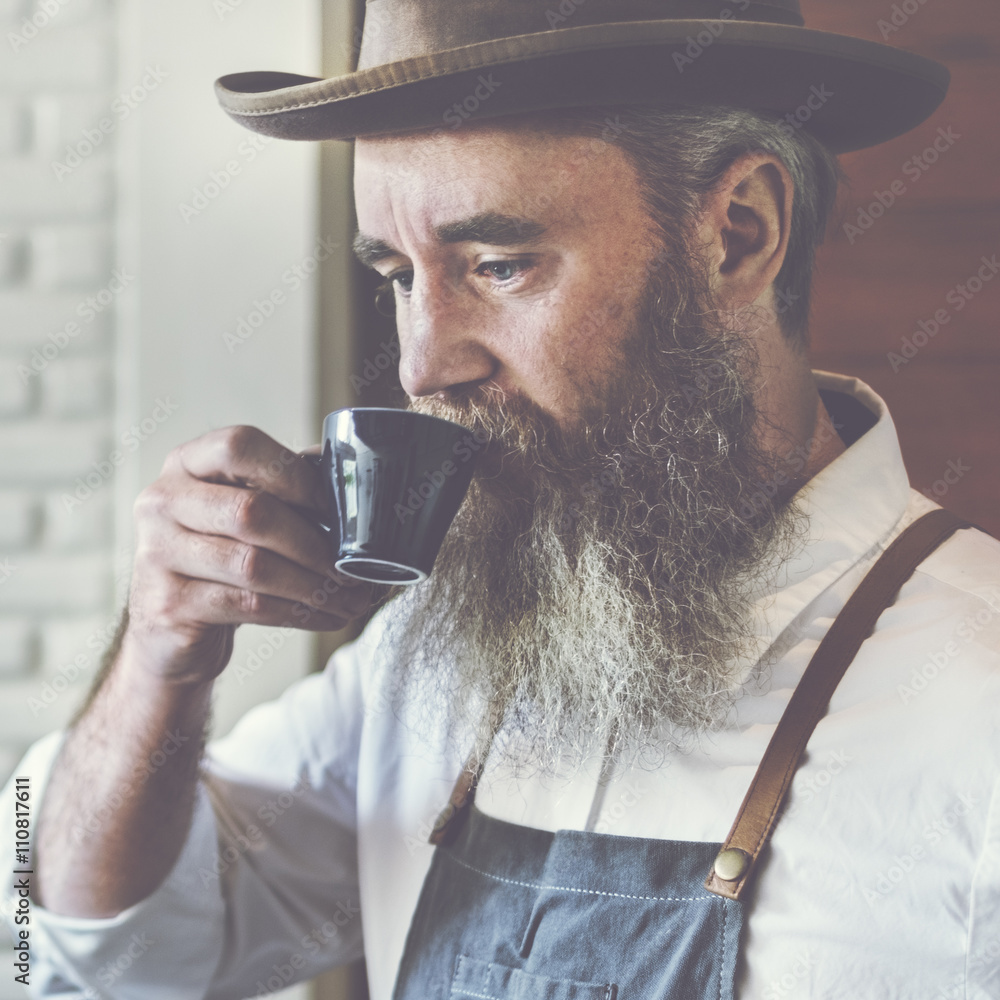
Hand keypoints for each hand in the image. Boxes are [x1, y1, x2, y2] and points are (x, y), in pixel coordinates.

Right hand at [125, 426, 370, 683]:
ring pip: (253, 565)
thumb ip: (286, 486)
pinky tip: (326, 616)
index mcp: (186, 464)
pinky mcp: (168, 605)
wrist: (171, 628)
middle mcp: (162, 502)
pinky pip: (249, 605)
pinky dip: (299, 612)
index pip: (238, 446)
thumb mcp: (243, 511)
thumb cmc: (222, 557)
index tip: (335, 506)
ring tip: (352, 598)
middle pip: (250, 511)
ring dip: (314, 585)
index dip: (293, 474)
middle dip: (314, 543)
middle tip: (355, 568)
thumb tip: (352, 477)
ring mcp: (157, 554)